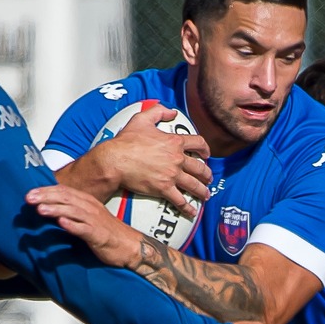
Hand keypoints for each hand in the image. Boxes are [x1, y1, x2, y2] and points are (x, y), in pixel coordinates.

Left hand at [28, 184, 141, 267]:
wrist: (129, 246)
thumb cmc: (106, 233)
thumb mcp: (87, 218)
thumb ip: (70, 212)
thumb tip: (49, 210)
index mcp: (86, 202)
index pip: (63, 191)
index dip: (46, 191)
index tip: (29, 194)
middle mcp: (89, 208)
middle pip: (65, 198)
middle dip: (46, 197)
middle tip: (29, 199)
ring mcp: (94, 221)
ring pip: (72, 211)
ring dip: (55, 209)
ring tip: (40, 210)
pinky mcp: (98, 235)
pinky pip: (84, 229)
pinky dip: (72, 225)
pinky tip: (62, 224)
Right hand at [97, 103, 211, 216]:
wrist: (116, 160)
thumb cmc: (126, 141)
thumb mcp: (142, 119)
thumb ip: (158, 111)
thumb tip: (172, 111)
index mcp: (174, 142)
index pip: (198, 143)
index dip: (205, 149)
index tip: (206, 154)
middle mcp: (177, 159)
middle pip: (200, 167)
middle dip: (207, 174)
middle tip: (208, 178)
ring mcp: (172, 175)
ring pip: (194, 185)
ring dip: (202, 191)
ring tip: (206, 195)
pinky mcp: (164, 189)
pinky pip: (180, 200)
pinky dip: (187, 207)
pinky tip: (192, 211)